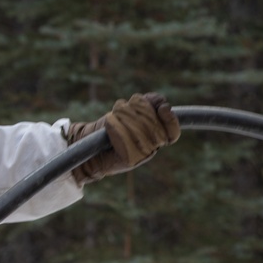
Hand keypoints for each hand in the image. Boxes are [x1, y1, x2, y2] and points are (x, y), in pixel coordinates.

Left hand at [66, 92, 180, 185]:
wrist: (89, 142)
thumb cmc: (113, 124)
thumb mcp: (131, 110)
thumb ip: (147, 104)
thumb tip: (160, 102)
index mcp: (157, 137)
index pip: (172, 131)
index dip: (170, 119)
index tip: (162, 107)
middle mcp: (152, 148)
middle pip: (154, 124)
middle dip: (137, 109)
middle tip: (122, 109)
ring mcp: (142, 156)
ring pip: (139, 128)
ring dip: (124, 115)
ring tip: (114, 116)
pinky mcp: (129, 160)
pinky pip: (125, 137)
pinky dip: (115, 127)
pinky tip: (109, 126)